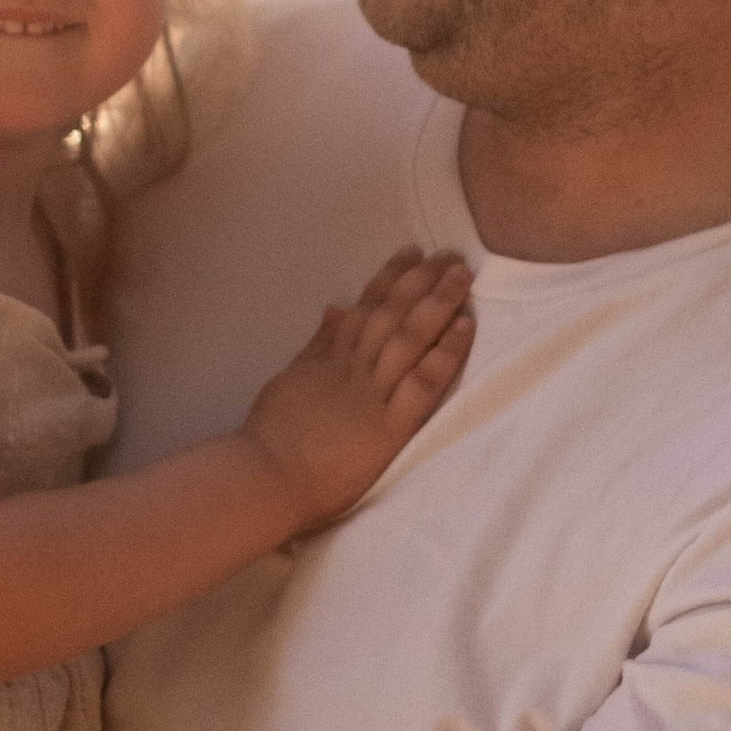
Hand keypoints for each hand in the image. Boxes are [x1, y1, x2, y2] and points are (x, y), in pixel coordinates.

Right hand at [241, 246, 473, 531]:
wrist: (266, 476)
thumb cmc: (272, 437)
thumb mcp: (289, 381)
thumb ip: (316, 347)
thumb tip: (335, 308)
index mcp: (329, 359)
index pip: (365, 309)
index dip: (390, 278)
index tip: (411, 253)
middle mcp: (353, 368)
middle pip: (392, 315)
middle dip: (421, 281)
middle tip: (448, 254)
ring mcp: (371, 395)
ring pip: (408, 338)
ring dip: (437, 303)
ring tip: (461, 275)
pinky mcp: (389, 427)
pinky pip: (421, 384)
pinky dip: (444, 353)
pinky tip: (463, 327)